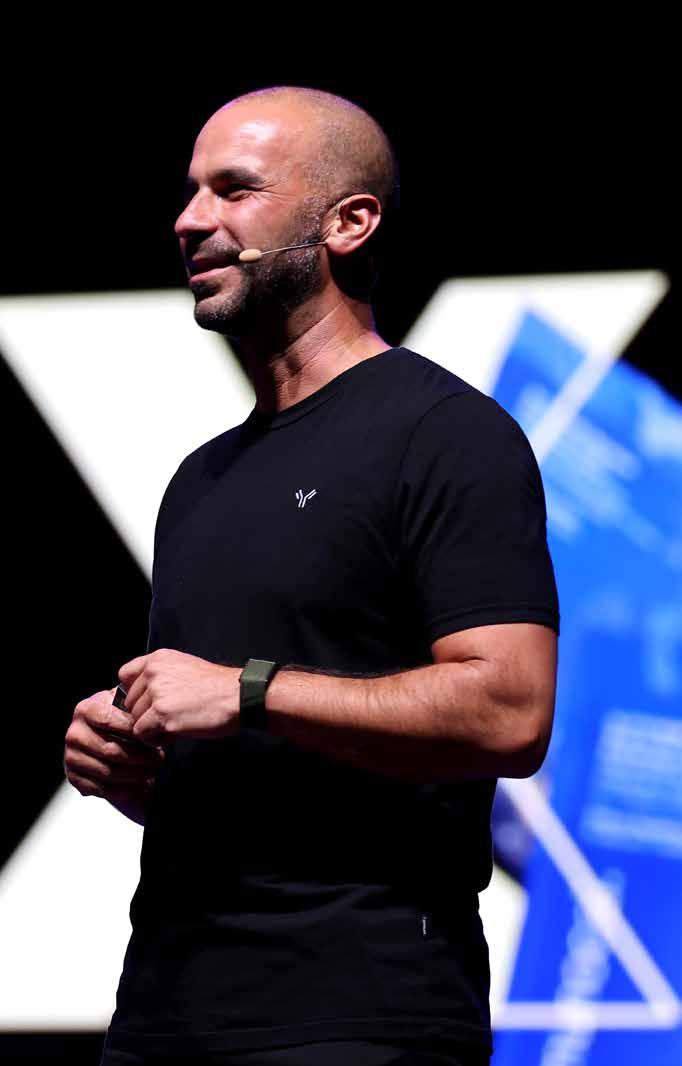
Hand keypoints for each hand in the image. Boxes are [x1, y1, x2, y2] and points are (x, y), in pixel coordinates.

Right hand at [64, 686, 165, 800]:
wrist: (103, 736)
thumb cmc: (119, 719)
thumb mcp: (124, 705)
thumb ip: (133, 707)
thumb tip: (151, 717)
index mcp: (84, 710)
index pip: (108, 720)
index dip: (132, 729)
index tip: (152, 735)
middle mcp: (74, 734)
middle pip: (110, 750)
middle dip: (139, 756)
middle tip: (159, 758)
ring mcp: (71, 757)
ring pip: (108, 771)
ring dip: (135, 774)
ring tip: (152, 770)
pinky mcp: (74, 778)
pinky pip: (102, 789)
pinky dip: (124, 790)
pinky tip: (140, 785)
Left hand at [118, 648, 240, 744]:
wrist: (238, 696)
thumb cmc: (217, 686)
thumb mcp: (185, 667)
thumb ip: (161, 676)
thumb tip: (141, 696)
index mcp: (158, 659)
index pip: (125, 675)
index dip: (134, 692)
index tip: (147, 702)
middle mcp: (153, 673)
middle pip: (129, 702)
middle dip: (145, 713)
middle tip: (169, 716)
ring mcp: (156, 693)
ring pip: (134, 719)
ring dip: (151, 727)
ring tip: (174, 723)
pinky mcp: (161, 715)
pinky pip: (142, 734)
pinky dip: (155, 739)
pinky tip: (174, 732)